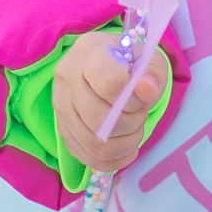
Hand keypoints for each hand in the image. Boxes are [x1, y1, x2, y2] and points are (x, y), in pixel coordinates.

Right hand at [52, 34, 163, 176]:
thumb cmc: (132, 62)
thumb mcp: (149, 59)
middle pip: (99, 117)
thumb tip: (147, 90)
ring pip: (94, 143)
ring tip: (135, 128)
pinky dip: (114, 160)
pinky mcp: (63, 130)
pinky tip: (128, 148)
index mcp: (89, 51)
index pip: (109, 83)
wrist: (113, 68)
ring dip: (125, 143)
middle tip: (141, 113)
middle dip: (131, 122)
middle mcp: (67, 76)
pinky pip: (88, 157)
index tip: (143, 93)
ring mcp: (60, 105)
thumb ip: (151, 73)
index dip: (132, 97)